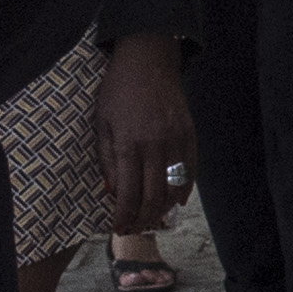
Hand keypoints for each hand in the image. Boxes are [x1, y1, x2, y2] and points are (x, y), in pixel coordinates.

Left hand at [93, 32, 194, 222]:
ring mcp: (176, 141)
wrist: (148, 61)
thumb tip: (112, 191)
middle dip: (143, 220)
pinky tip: (177, 202)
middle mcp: (155, 146)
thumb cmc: (118, 91)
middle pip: (153, 197)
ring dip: (164, 210)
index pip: (128, 193)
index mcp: (129, 144)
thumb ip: (108, 158)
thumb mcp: (102, 122)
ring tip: (153, 220)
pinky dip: (184, 191)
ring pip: (174, 188)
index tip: (119, 229)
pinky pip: (190, 171)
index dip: (124, 216)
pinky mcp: (190, 135)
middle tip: (136, 230)